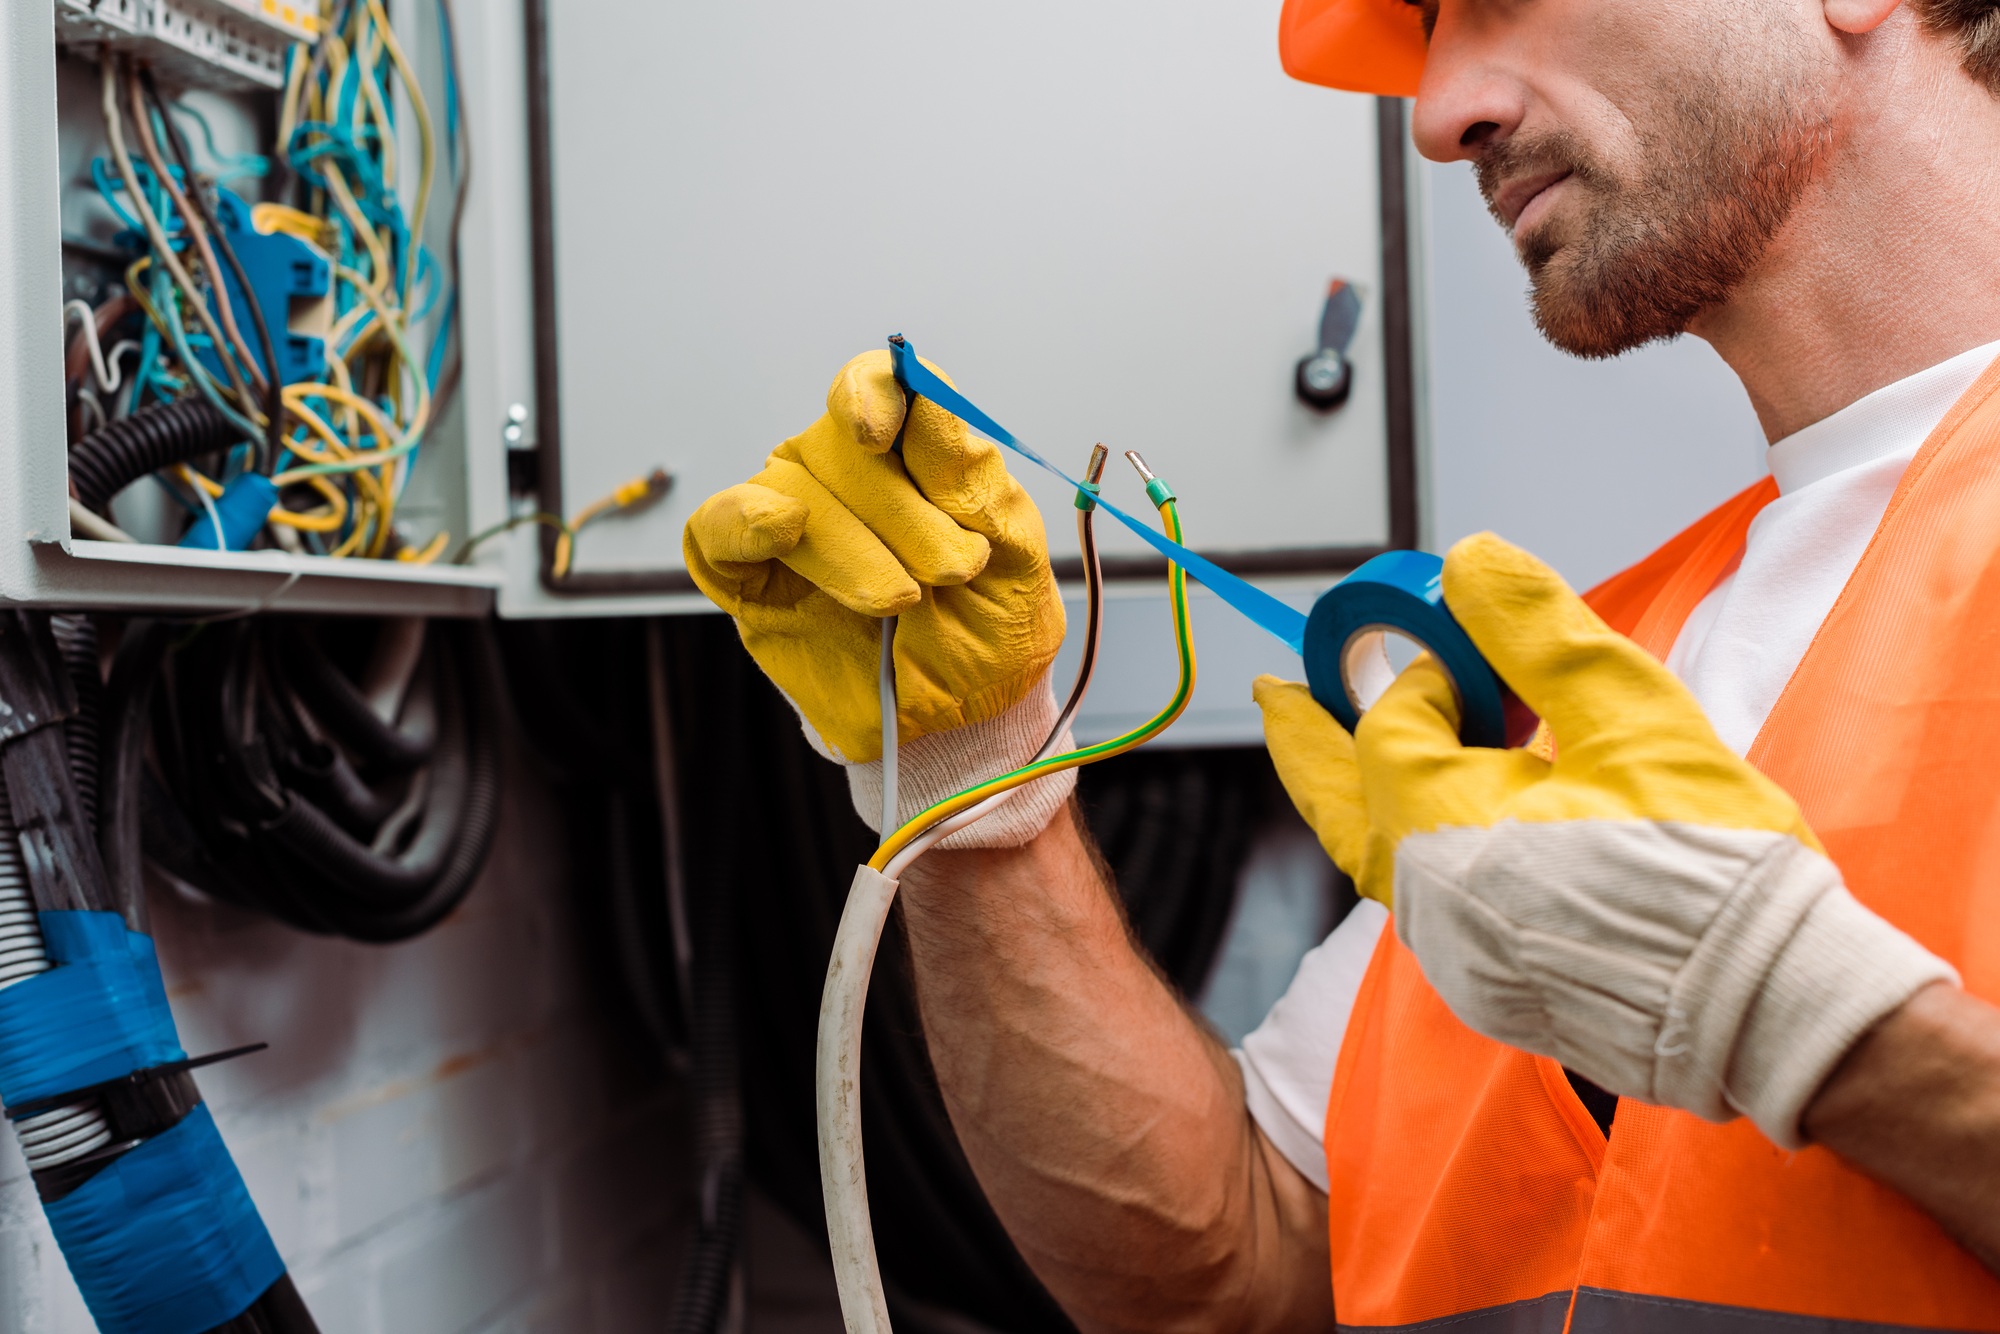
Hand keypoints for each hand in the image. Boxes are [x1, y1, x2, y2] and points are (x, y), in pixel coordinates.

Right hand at [685, 350, 1069, 842]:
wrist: (967, 716)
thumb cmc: (990, 623)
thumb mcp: (1010, 547)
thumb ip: (966, 471)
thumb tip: (926, 392)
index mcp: (904, 449)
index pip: (876, 387)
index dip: (873, 393)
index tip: (879, 429)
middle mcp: (838, 474)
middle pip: (837, 445)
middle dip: (900, 513)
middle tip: (952, 570)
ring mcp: (787, 520)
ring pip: (790, 492)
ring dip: (851, 547)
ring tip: (903, 600)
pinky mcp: (746, 577)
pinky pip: (717, 530)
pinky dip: (743, 520)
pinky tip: (782, 530)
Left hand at [1262, 533, 1955, 1145]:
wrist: (1770, 1010)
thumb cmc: (1713, 870)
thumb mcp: (1632, 721)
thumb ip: (1539, 637)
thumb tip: (1471, 561)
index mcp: (1439, 830)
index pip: (1395, 726)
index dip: (1431, 675)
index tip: (1481, 649)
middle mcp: (1424, 901)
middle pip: (1340, 801)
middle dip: (1307, 739)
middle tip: (1274, 693)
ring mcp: (1453, 953)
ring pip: (1374, 858)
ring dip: (1358, 793)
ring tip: (1339, 749)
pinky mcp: (1491, 984)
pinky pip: (1423, 901)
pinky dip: (1414, 845)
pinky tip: (1448, 822)